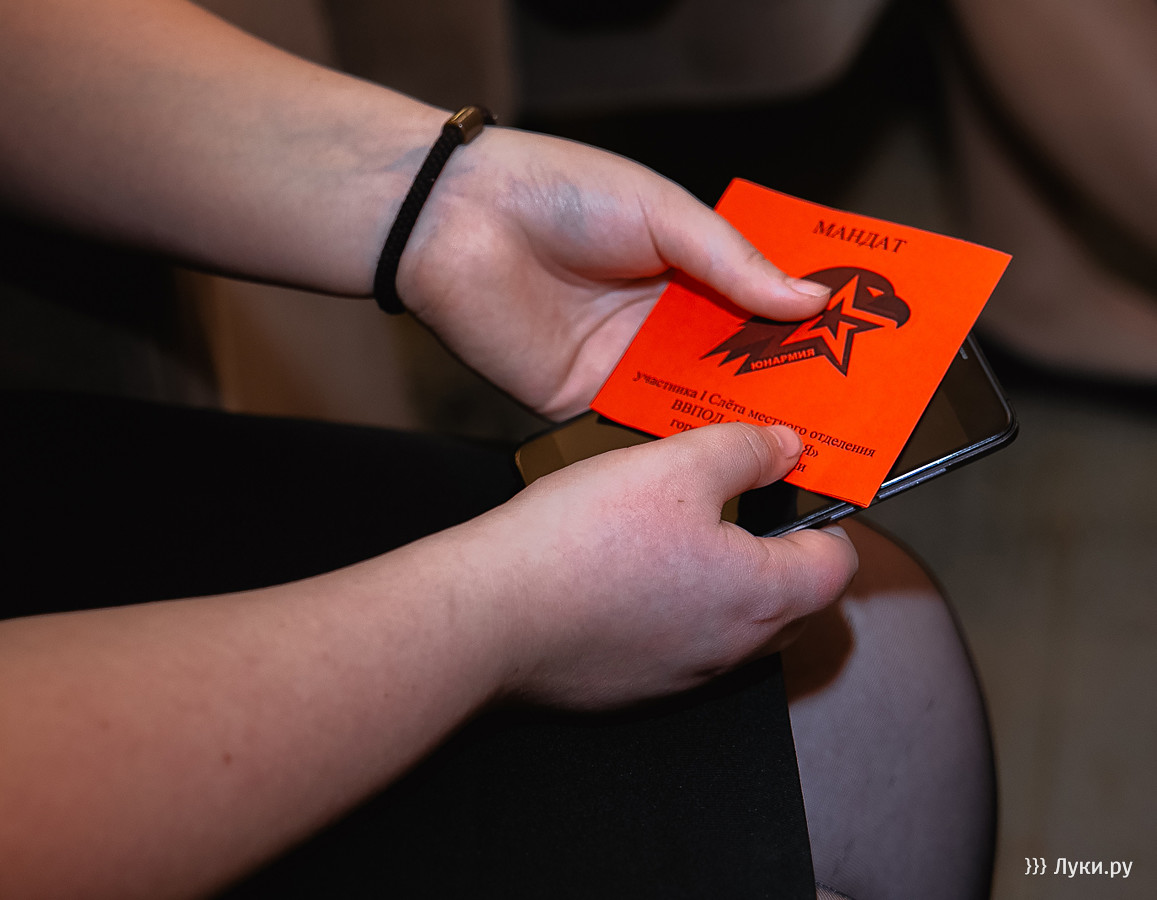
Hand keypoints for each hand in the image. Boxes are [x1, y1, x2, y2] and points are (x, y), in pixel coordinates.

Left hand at [397, 128, 831, 419]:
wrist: (460, 221)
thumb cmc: (559, 192)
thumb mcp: (666, 213)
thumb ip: (735, 264)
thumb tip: (811, 298)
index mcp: (683, 268)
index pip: (758, 308)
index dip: (804, 332)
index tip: (857, 353)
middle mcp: (658, 322)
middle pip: (735, 364)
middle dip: (785, 388)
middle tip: (845, 417)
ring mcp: (622, 363)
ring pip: (696, 403)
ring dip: (742, 423)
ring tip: (808, 446)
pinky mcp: (584, 399)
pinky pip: (641, 427)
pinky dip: (683, 444)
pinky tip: (731, 461)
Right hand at [468, 421, 857, 709]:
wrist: (492, 615)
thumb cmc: (583, 541)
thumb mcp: (676, 464)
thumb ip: (744, 451)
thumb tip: (786, 449)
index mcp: (761, 596)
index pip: (836, 566)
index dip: (825, 519)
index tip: (795, 487)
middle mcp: (733, 650)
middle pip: (792, 604)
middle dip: (779, 554)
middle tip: (738, 504)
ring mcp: (684, 678)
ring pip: (732, 627)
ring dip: (722, 584)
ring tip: (673, 533)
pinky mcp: (634, 689)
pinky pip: (678, 647)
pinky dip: (671, 612)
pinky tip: (625, 575)